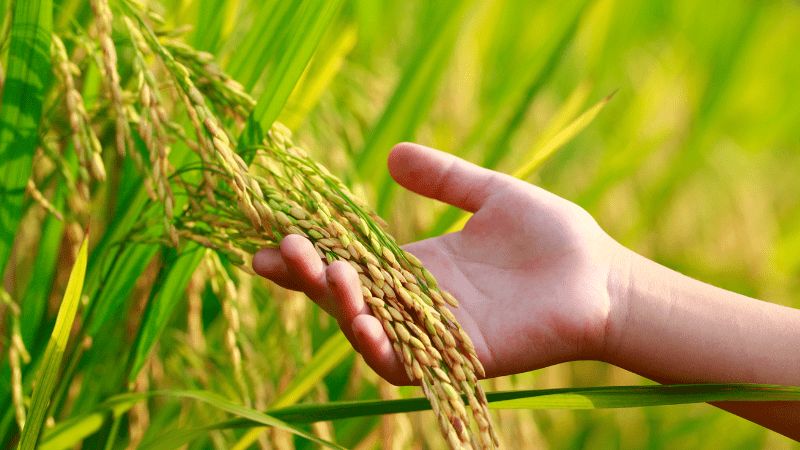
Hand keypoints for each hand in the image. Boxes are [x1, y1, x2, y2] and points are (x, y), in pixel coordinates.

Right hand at [252, 143, 624, 384]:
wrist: (601, 275)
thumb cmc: (550, 236)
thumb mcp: (488, 195)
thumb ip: (445, 178)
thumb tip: (393, 156)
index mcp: (418, 266)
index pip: (349, 262)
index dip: (308, 254)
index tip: (270, 237)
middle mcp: (417, 302)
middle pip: (346, 296)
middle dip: (308, 277)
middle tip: (285, 251)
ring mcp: (436, 333)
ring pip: (368, 330)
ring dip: (339, 307)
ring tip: (326, 275)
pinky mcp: (462, 357)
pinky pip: (409, 363)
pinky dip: (379, 347)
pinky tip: (362, 322)